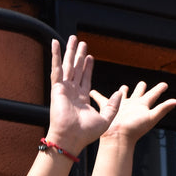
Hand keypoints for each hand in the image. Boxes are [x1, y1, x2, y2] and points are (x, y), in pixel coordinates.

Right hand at [47, 37, 121, 152]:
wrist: (72, 138)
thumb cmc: (87, 133)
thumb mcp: (106, 118)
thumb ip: (113, 105)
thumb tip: (120, 93)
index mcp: (82, 98)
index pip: (85, 78)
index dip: (88, 67)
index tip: (90, 56)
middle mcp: (72, 92)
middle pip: (77, 69)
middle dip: (79, 55)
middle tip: (82, 42)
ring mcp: (64, 88)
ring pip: (68, 65)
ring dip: (70, 51)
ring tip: (73, 38)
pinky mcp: (57, 87)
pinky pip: (56, 68)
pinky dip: (55, 55)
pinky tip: (55, 44)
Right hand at [92, 81, 175, 141]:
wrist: (118, 137)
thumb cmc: (135, 128)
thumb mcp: (152, 116)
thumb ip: (164, 108)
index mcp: (143, 106)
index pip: (153, 95)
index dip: (159, 89)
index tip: (165, 84)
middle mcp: (133, 105)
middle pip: (138, 94)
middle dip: (140, 88)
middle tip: (142, 82)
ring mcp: (121, 106)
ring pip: (122, 95)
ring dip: (123, 91)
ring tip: (124, 86)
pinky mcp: (108, 108)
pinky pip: (101, 99)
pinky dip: (96, 94)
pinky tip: (92, 91)